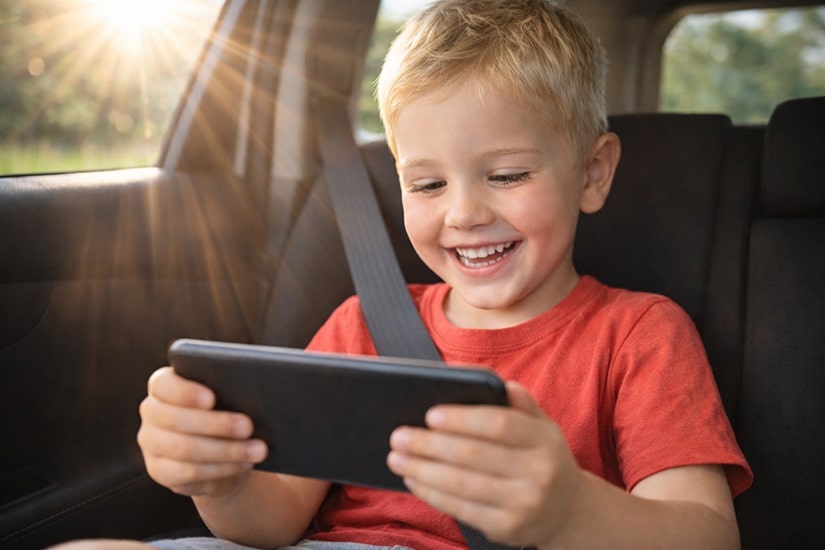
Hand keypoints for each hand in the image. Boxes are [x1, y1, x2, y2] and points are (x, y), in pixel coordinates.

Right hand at [137, 367, 267, 497]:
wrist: (219, 452)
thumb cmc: (226, 410)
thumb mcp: (227, 396)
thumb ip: (229, 389)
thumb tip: (252, 392)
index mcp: (163, 385)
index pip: (163, 385)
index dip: (185, 392)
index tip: (212, 398)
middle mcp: (151, 412)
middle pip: (176, 419)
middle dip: (216, 424)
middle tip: (249, 426)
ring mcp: (151, 443)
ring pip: (185, 448)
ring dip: (226, 450)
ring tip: (257, 450)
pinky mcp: (159, 471)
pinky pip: (189, 472)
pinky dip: (221, 468)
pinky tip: (243, 464)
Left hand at [387, 381, 582, 547]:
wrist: (567, 511)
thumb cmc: (541, 457)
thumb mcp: (542, 427)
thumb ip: (522, 405)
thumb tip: (504, 385)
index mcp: (544, 440)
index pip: (499, 425)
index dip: (462, 420)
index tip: (430, 415)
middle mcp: (538, 473)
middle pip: (472, 456)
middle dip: (429, 445)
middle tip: (398, 435)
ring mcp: (522, 504)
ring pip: (461, 485)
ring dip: (422, 470)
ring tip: (397, 458)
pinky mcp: (506, 529)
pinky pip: (460, 509)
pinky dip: (431, 493)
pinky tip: (414, 480)